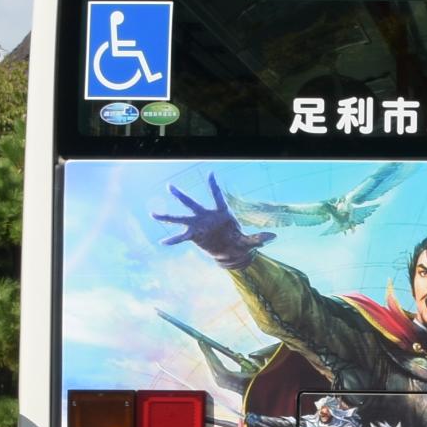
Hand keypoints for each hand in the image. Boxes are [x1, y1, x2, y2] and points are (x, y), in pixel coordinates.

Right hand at [152, 178, 268, 263]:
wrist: (230, 252)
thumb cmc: (239, 241)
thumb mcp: (249, 241)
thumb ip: (259, 238)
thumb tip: (274, 237)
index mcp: (221, 213)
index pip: (217, 196)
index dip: (213, 186)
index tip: (210, 174)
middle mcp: (206, 216)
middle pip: (192, 204)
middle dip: (181, 196)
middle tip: (170, 186)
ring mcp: (198, 225)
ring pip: (181, 218)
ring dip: (168, 216)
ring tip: (153, 213)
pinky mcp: (194, 236)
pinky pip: (181, 237)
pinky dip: (173, 240)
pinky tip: (162, 242)